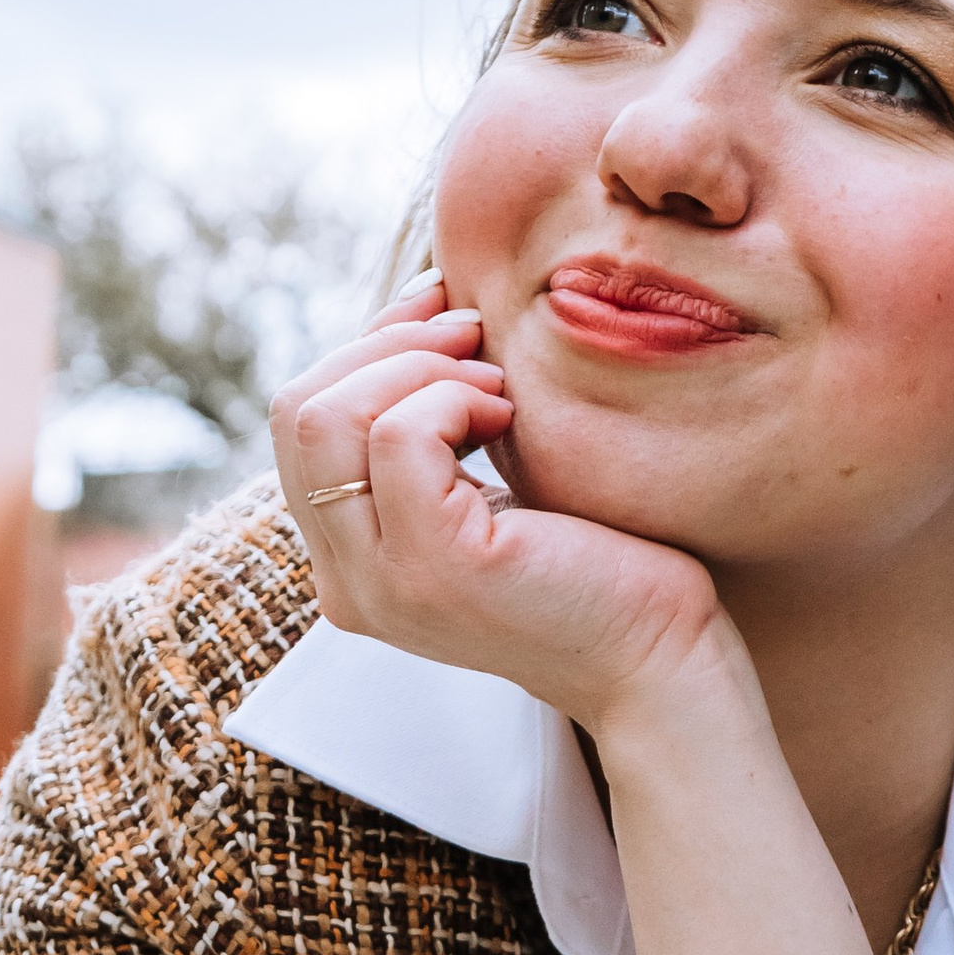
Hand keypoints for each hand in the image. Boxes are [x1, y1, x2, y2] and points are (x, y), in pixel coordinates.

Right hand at [269, 268, 728, 739]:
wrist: (657, 655)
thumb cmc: (592, 560)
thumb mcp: (485, 480)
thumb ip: (428, 420)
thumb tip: (421, 299)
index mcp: (350, 559)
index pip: (300, 420)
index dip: (367, 347)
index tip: (447, 316)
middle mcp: (347, 581)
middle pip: (296, 411)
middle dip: (387, 346)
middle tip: (477, 342)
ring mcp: (382, 582)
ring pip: (328, 417)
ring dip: (417, 366)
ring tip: (497, 385)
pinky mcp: (435, 568)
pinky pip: (400, 435)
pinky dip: (455, 396)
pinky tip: (510, 415)